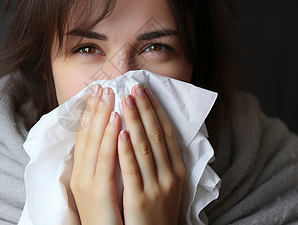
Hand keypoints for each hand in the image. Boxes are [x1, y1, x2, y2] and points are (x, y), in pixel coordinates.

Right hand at [70, 84, 122, 224]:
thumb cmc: (107, 218)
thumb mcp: (100, 189)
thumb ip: (102, 167)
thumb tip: (110, 143)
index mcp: (80, 174)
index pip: (84, 137)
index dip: (89, 114)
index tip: (97, 94)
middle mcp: (81, 175)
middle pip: (87, 135)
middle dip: (96, 109)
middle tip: (103, 86)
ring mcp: (88, 183)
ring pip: (95, 143)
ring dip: (103, 116)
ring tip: (111, 95)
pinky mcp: (98, 192)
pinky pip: (105, 161)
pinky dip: (110, 139)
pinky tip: (116, 122)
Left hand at [118, 84, 184, 224]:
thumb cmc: (158, 209)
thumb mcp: (168, 183)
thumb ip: (162, 159)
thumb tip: (152, 130)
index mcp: (177, 169)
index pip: (166, 132)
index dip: (155, 110)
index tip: (145, 90)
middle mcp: (170, 175)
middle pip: (155, 135)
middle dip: (144, 109)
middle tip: (132, 87)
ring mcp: (156, 186)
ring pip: (144, 147)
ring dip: (134, 121)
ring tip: (124, 100)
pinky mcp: (140, 199)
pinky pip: (133, 170)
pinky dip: (127, 150)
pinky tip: (120, 133)